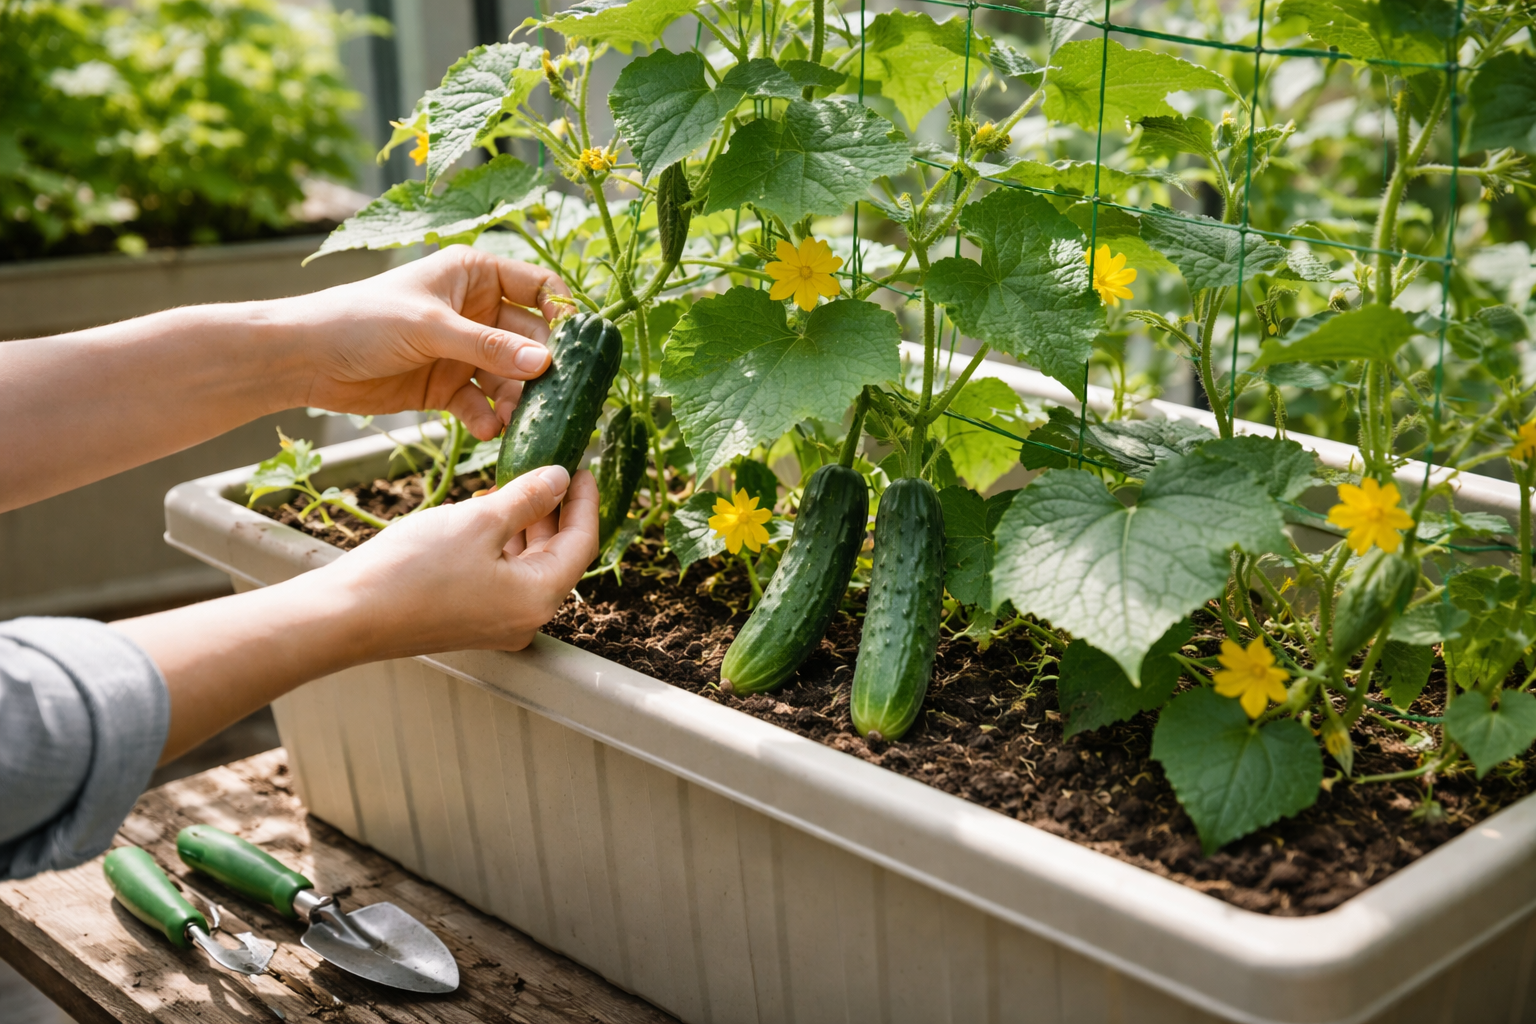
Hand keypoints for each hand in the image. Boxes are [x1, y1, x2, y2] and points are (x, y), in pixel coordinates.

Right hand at [115, 464, 598, 761]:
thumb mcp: (479, 520)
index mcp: (539, 598)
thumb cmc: (413, 569)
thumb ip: (528, 497)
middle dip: (556, 511)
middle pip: (558, 556)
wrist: (347, 615)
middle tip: (552, 468)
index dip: (586, 500)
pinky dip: (502, 546)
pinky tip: (486, 514)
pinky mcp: (469, 622)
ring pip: (528, 566)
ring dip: (527, 525)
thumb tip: (561, 478)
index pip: (582, 542)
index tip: (583, 465)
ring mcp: (497, 625)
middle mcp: (525, 619)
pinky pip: (501, 578)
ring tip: (517, 483)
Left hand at [284, 247, 571, 439]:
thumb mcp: (430, 328)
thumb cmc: (362, 320)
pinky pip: (482, 403)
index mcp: (475, 275)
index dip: (564, 315)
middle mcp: (477, 311)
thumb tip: (546, 364)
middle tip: (556, 397)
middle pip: (530, 339)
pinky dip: (488, 418)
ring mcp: (464, 351)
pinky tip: (487, 432)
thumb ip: (489, 347)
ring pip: (510, 378)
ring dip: (516, 400)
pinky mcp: (448, 386)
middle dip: (543, 369)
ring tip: (517, 421)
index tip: (581, 349)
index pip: (539, 288)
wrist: (306, 358)